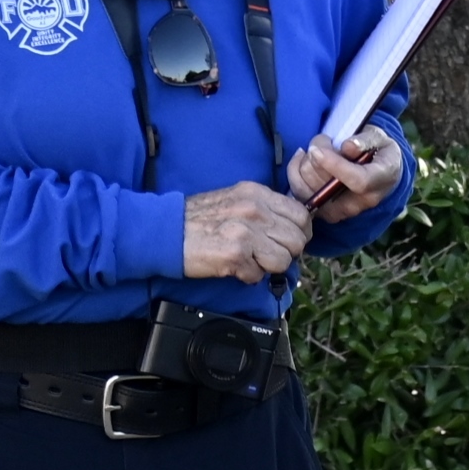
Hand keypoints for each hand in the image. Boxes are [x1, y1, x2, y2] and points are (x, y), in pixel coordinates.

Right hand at [182, 181, 313, 281]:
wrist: (167, 230)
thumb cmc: (198, 218)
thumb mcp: (236, 199)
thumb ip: (265, 208)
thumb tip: (292, 226)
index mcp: (257, 193)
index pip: (302, 215)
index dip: (299, 233)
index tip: (287, 241)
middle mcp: (255, 210)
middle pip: (297, 241)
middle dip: (285, 253)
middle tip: (265, 254)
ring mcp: (245, 232)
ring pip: (282, 261)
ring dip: (267, 266)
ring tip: (248, 259)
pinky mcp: (234, 255)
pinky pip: (258, 275)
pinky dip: (247, 276)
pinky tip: (232, 266)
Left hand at [288, 124, 403, 225]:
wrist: (375, 171)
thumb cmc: (377, 151)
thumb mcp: (380, 137)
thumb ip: (366, 140)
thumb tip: (348, 147)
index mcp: (379, 183)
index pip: (358, 181)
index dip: (335, 165)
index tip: (317, 149)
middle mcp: (358, 204)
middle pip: (325, 183)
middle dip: (318, 154)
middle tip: (325, 141)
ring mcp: (337, 211)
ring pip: (307, 183)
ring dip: (307, 159)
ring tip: (319, 149)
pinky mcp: (319, 211)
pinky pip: (296, 189)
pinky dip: (295, 169)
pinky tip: (303, 157)